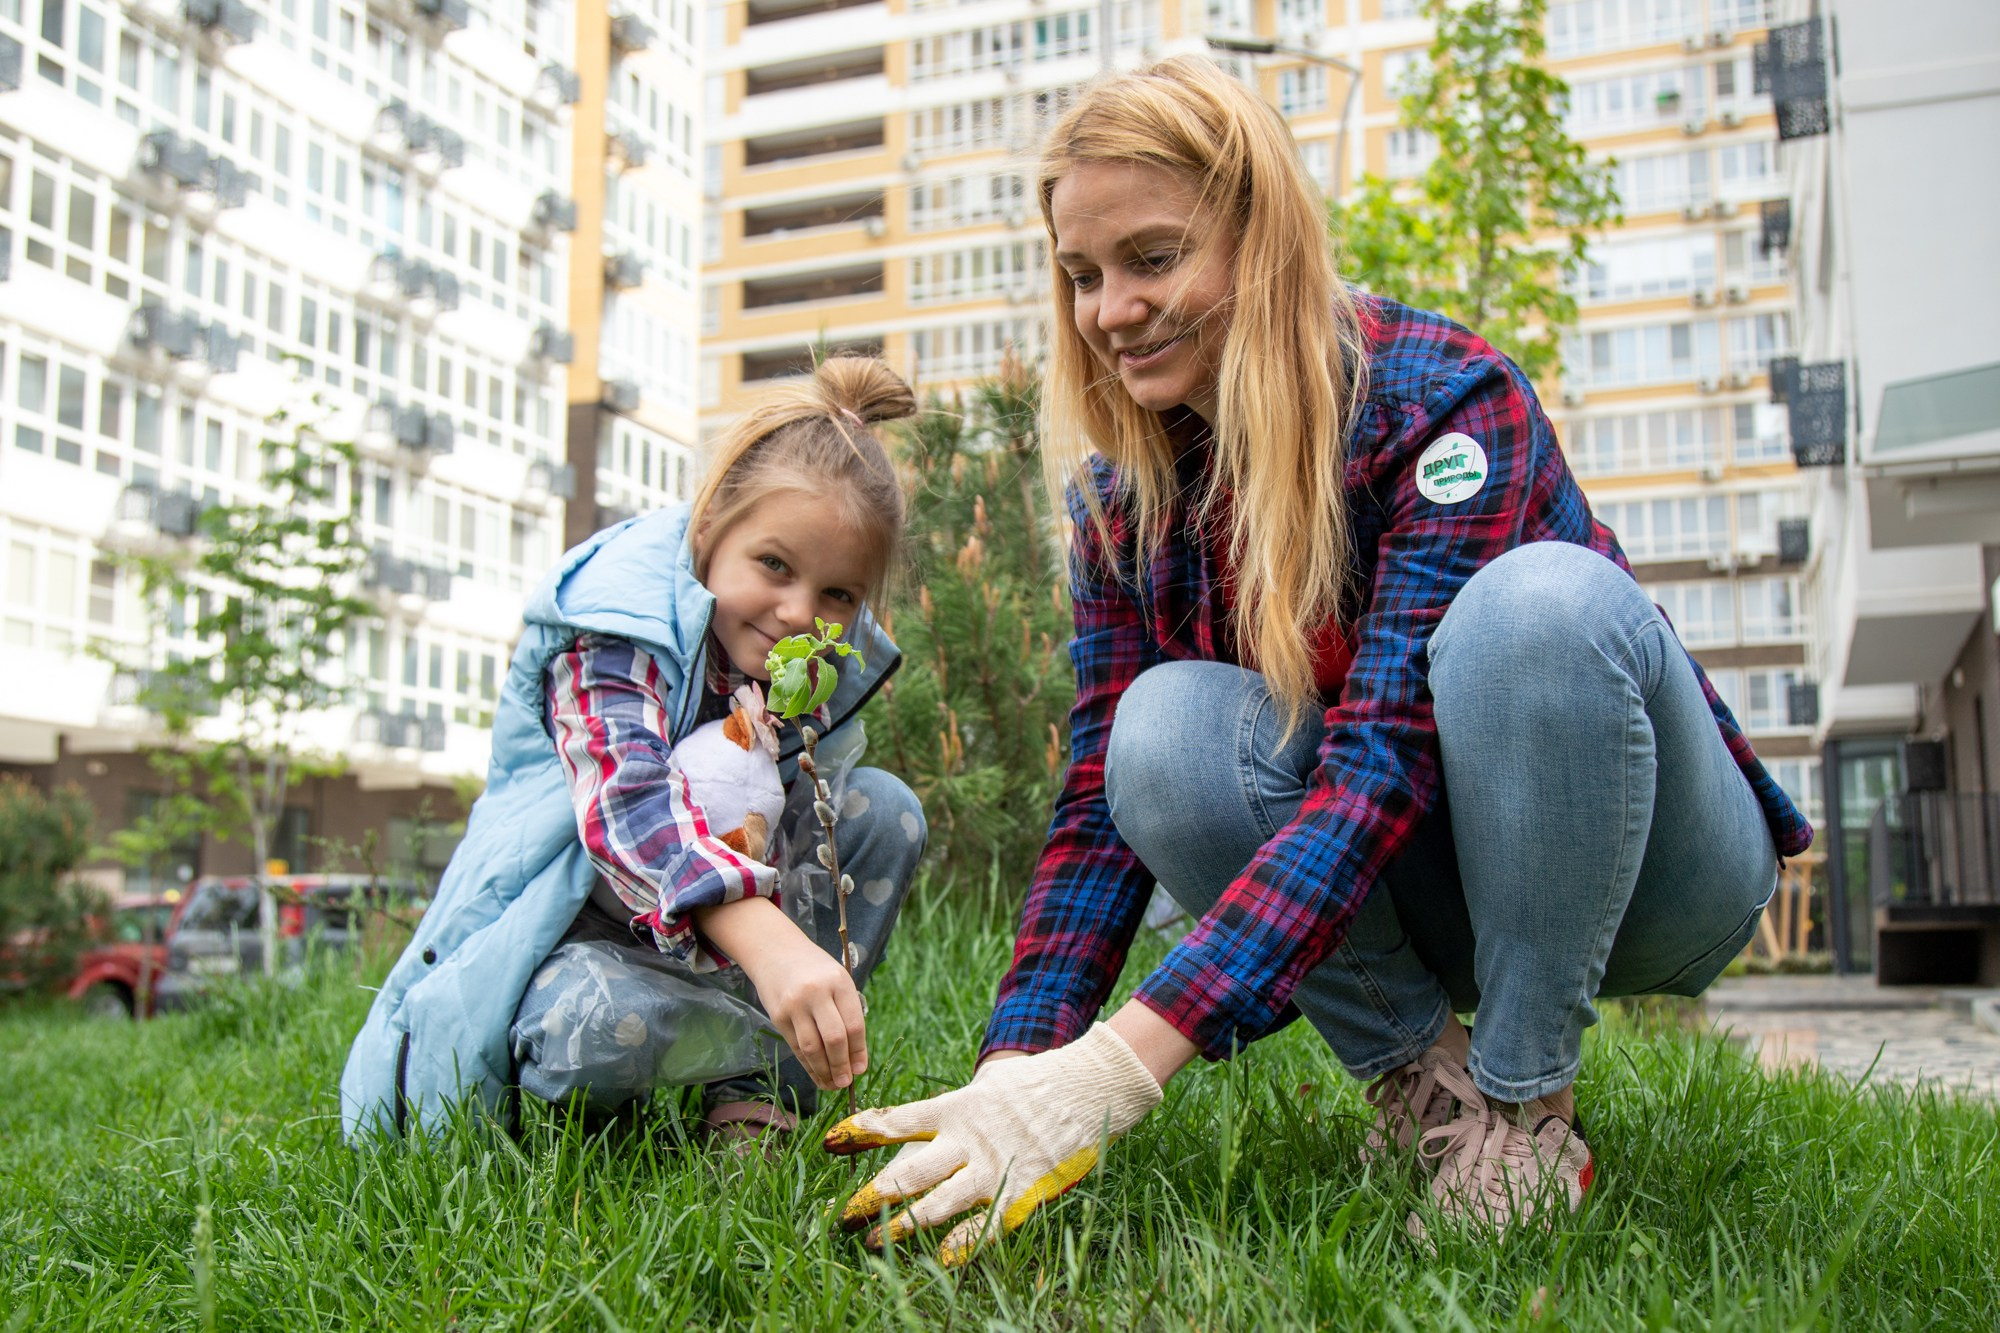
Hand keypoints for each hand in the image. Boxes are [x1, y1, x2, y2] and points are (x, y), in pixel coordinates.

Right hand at [697, 898, 865, 1089]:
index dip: (858, 1051)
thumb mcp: (837, 979)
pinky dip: (808, 1064)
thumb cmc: (815, 969)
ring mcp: (795, 1005)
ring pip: (812, 1047)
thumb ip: (847, 1012)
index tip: (861, 1069)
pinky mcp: (778, 1016)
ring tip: (832, 1084)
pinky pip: (796, 1046)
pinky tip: (817, 1075)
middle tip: (846, 1082)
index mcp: (839, 982)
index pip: (854, 1024)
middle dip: (842, 1065)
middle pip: (834, 1038)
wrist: (776, 951)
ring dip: (824, 1071)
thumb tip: (855, 1058)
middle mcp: (816, 993)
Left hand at [823, 1024, 1162, 1264]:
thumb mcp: (989, 1085)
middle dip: (870, 1196)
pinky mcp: (1022, 1191)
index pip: (897, 1121)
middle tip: (841, 1215)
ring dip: (901, 1225)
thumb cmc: (1036, 1084)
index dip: (860, 1133)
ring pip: (937, 1203)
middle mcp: (968, 1139)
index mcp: (956, 1108)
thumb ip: (957, 1106)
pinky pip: (987, 1224)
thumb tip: (923, 1120)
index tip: (829, 1142)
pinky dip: (963, 1243)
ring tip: (871, 1240)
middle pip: (908, 1172)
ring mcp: (994, 1167)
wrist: (1089, 1085)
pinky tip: (940, 1257)